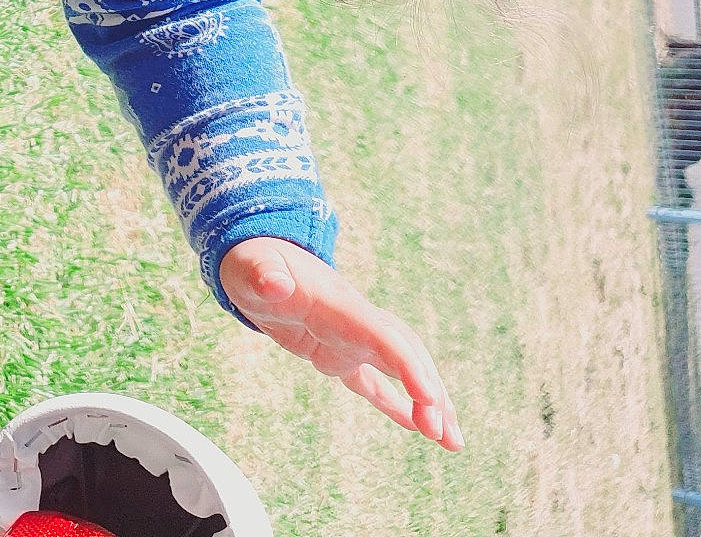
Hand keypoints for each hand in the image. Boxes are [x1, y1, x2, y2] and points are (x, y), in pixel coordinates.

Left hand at [218, 236, 462, 449]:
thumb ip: (263, 275)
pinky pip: (374, 382)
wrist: (255, 258)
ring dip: (428, 402)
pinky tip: (416, 427)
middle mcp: (356, 322)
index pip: (385, 337)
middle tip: (446, 436)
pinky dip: (395, 404)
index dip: (409, 368)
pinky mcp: (336, 352)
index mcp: (341, 306)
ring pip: (401, 370)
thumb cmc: (252, 261)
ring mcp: (350, 338)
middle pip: (406, 357)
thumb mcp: (250, 266)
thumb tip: (274, 283)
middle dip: (431, 394)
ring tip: (450, 441)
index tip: (431, 400)